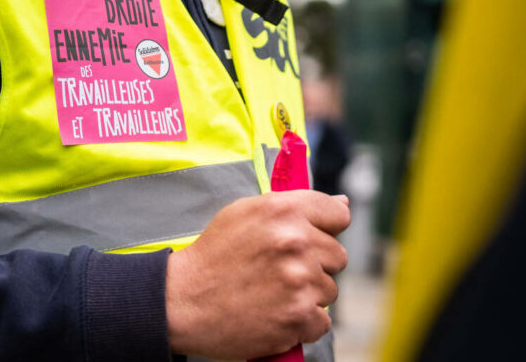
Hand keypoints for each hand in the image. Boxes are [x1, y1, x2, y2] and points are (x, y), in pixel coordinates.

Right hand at [165, 190, 350, 359]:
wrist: (182, 301)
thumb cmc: (214, 255)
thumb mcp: (246, 212)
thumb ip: (295, 205)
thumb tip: (343, 203)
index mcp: (284, 210)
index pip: (338, 214)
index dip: (326, 228)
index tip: (311, 238)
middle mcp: (296, 242)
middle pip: (337, 255)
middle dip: (316, 264)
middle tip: (282, 270)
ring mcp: (299, 282)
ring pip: (330, 290)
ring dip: (308, 295)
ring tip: (274, 292)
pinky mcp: (297, 317)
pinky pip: (322, 322)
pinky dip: (303, 323)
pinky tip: (276, 313)